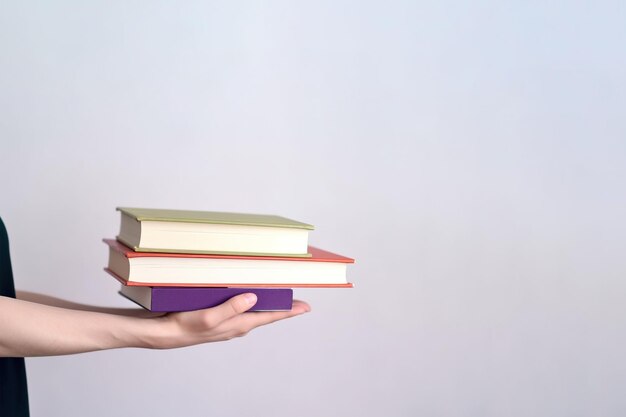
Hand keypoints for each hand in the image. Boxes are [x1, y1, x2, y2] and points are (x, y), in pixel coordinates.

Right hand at [151, 293, 310, 348]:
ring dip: (267, 305)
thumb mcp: (210, 316)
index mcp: (238, 324)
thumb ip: (232, 307)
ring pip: (254, 313)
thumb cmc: (186, 326)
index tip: (306, 307)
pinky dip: (251, 303)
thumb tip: (254, 298)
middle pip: (266, 314)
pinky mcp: (220, 318)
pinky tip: (251, 297)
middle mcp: (237, 325)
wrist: (166, 333)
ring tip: (280, 297)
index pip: (270, 316)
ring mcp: (229, 323)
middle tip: (298, 302)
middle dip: (282, 308)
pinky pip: (241, 310)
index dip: (289, 311)